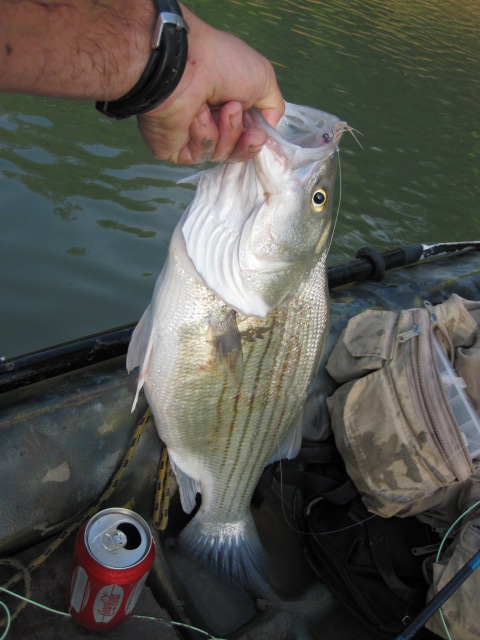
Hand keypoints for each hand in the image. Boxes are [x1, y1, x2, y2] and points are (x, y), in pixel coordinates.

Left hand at [137, 5, 284, 163]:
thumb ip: (273, 107)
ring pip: (220, 154)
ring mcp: (192, 135)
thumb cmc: (222, 64)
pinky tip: (197, 115)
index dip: (255, 140)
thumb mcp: (263, 78)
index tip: (260, 135)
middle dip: (245, 143)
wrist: (184, 66)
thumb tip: (266, 130)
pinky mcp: (175, 148)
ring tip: (221, 109)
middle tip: (251, 133)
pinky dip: (204, 135)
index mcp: (228, 103)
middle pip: (235, 150)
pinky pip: (199, 155)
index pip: (246, 135)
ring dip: (227, 133)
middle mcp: (211, 119)